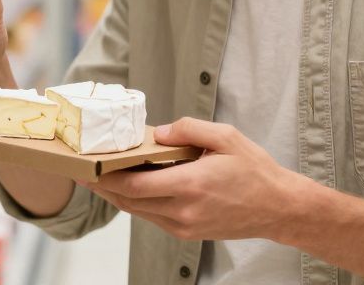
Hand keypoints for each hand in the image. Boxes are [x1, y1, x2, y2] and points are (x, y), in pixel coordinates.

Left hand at [85, 118, 310, 241]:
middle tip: (84, 171)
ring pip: (138, 212)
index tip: (87, 167)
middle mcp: (184, 210)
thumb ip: (189, 129)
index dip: (105, 178)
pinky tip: (130, 188)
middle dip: (104, 186)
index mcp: (191, 185)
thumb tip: (158, 132)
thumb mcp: (226, 137)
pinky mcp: (188, 233)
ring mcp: (185, 226)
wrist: (279, 208)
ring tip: (100, 178)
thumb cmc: (254, 170)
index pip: (134, 185)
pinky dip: (137, 203)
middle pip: (129, 201)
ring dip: (117, 196)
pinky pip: (153, 217)